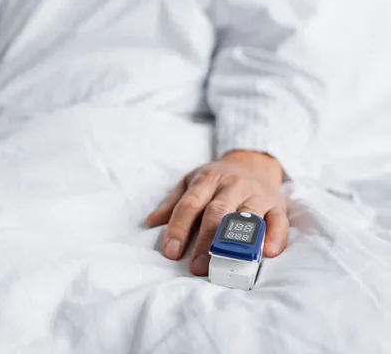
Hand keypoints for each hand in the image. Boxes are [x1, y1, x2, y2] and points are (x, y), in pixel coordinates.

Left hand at [146, 150, 287, 275]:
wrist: (253, 163)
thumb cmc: (216, 180)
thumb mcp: (189, 182)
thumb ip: (171, 203)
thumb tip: (150, 223)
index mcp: (207, 180)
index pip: (190, 204)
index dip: (179, 228)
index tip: (170, 252)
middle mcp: (232, 186)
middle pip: (217, 213)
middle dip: (206, 241)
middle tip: (197, 266)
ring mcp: (256, 195)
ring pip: (247, 217)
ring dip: (237, 243)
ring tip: (228, 264)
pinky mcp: (277, 205)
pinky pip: (279, 221)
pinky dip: (275, 236)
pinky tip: (268, 252)